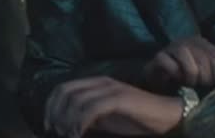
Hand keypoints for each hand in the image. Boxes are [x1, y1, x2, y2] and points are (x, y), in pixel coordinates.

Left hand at [44, 77, 182, 137]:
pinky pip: (91, 109)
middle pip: (65, 93)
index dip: (51, 106)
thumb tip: (66, 124)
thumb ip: (87, 116)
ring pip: (76, 101)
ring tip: (68, 135)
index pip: (63, 88)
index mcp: (95, 83)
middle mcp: (100, 82)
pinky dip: (80, 122)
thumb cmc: (136, 118)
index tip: (48, 125)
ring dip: (67, 121)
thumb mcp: (105, 117)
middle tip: (56, 131)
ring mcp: (110, 89)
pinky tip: (79, 134)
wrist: (166, 116)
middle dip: (55, 113)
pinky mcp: (119, 98)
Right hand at [142, 36, 214, 88]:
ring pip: (184, 53)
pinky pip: (168, 62)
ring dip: (191, 73)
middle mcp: (187, 41)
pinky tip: (176, 79)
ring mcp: (171, 47)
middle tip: (202, 86)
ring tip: (190, 84)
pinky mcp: (158, 56)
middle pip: (202, 55)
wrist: (161, 81)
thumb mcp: (205, 75)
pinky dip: (174, 72)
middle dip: (205, 76)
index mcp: (201, 43)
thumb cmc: (186, 79)